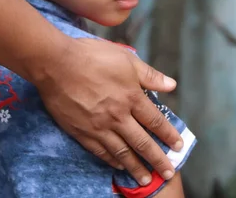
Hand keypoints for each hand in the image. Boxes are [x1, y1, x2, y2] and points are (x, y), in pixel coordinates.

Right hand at [34, 37, 182, 185]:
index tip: (178, 146)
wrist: (56, 64)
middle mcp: (118, 116)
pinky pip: (100, 151)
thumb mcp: (125, 59)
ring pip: (122, 152)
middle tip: (168, 173)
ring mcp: (99, 127)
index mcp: (131, 97)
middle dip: (158, 159)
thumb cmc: (91, 56)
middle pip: (142, 142)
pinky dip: (111, 161)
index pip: (155, 121)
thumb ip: (149, 75)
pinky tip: (118, 166)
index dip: (169, 135)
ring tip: (147, 180)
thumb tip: (171, 85)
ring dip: (136, 167)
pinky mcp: (81, 132)